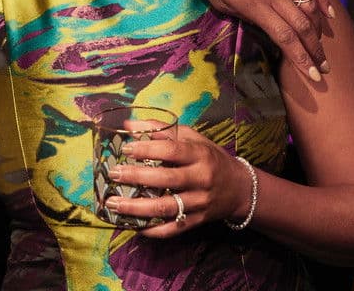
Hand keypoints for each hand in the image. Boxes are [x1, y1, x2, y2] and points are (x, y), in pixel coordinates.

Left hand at [104, 125, 250, 237]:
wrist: (239, 188)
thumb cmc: (210, 159)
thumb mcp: (192, 139)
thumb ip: (161, 131)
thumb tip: (129, 124)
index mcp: (200, 155)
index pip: (172, 151)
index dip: (147, 149)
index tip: (125, 149)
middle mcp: (201, 179)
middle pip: (166, 179)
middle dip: (137, 177)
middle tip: (114, 174)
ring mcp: (200, 202)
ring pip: (166, 207)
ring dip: (137, 207)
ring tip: (114, 203)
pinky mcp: (198, 221)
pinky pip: (173, 229)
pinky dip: (153, 230)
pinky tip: (134, 226)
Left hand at [177, 0, 335, 81]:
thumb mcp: (218, 1)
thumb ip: (244, 17)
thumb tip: (267, 32)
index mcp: (252, 2)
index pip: (285, 37)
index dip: (302, 59)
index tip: (313, 76)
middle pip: (302, 26)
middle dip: (316, 50)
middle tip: (324, 67)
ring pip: (310, 6)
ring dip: (320, 30)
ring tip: (324, 47)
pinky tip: (329, 15)